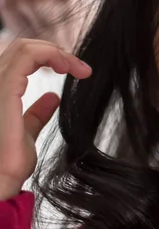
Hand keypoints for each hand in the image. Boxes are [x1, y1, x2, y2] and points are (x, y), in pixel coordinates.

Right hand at [0, 39, 91, 199]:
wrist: (0, 181)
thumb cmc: (8, 164)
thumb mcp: (26, 134)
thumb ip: (36, 113)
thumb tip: (52, 98)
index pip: (18, 60)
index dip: (46, 57)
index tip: (74, 70)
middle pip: (21, 49)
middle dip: (55, 52)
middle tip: (80, 68)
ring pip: (25, 47)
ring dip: (57, 52)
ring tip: (78, 68)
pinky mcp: (2, 88)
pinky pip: (28, 56)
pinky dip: (52, 55)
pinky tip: (68, 67)